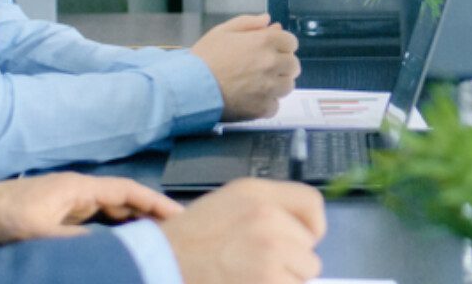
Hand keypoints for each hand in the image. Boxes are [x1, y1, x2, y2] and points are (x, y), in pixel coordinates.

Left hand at [0, 173, 181, 244]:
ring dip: (135, 220)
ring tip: (159, 236)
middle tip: (178, 229)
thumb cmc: (8, 217)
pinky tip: (126, 239)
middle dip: (151, 211)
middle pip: (126, 199)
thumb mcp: (40, 232)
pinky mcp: (63, 215)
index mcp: (81, 188)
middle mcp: (82, 192)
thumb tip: (109, 249)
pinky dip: (117, 227)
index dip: (155, 202)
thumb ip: (75, 241)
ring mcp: (73, 203)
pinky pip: (100, 220)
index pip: (128, 191)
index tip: (180, 214)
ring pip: (114, 210)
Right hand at [160, 179, 325, 283]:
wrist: (159, 267)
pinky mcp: (269, 280)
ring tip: (251, 277)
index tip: (303, 240)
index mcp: (258, 194)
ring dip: (284, 279)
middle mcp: (268, 218)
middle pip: (308, 245)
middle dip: (291, 259)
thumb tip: (299, 229)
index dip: (312, 226)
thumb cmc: (188, 240)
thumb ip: (266, 207)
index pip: (312, 204)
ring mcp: (270, 251)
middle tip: (257, 265)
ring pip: (305, 272)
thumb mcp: (228, 203)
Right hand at [190, 14, 299, 120]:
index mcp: (265, 41)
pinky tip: (251, 100)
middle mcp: (272, 63)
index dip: (281, 46)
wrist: (188, 88)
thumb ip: (248, 24)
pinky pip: (275, 106)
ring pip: (287, 86)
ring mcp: (269, 88)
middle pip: (293, 65)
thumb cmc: (203, 58)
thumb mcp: (222, 32)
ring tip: (257, 86)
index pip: (291, 42)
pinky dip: (266, 104)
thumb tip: (269, 21)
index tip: (269, 51)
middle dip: (281, 65)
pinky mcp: (262, 109)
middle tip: (262, 70)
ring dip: (277, 85)